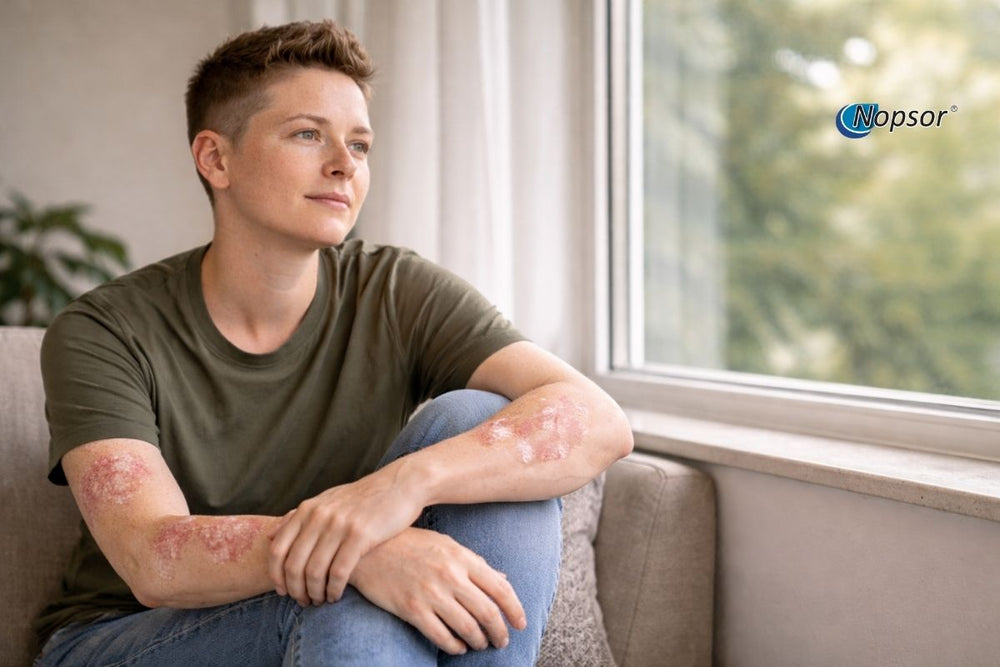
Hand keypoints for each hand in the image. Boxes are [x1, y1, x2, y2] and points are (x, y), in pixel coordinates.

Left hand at [268, 464, 423, 605]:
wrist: (400, 485)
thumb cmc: (363, 499)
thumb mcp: (327, 501)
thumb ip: (298, 519)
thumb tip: (268, 536)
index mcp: (307, 509)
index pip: (278, 549)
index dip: (276, 576)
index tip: (283, 592)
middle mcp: (319, 516)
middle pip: (294, 564)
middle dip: (295, 590)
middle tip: (303, 602)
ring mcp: (339, 525)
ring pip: (315, 572)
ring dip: (315, 593)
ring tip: (320, 601)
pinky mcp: (361, 535)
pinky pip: (339, 572)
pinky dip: (334, 590)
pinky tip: (337, 595)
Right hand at [350, 527, 526, 654]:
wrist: (368, 549)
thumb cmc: (410, 544)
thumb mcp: (446, 545)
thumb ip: (475, 563)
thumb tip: (503, 579)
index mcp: (462, 557)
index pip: (500, 588)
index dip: (515, 610)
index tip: (521, 624)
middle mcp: (450, 575)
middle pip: (487, 612)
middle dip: (500, 632)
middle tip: (502, 641)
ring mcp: (430, 593)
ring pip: (467, 628)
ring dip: (479, 641)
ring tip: (481, 644)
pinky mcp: (411, 610)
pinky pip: (441, 637)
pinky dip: (454, 647)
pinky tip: (458, 647)